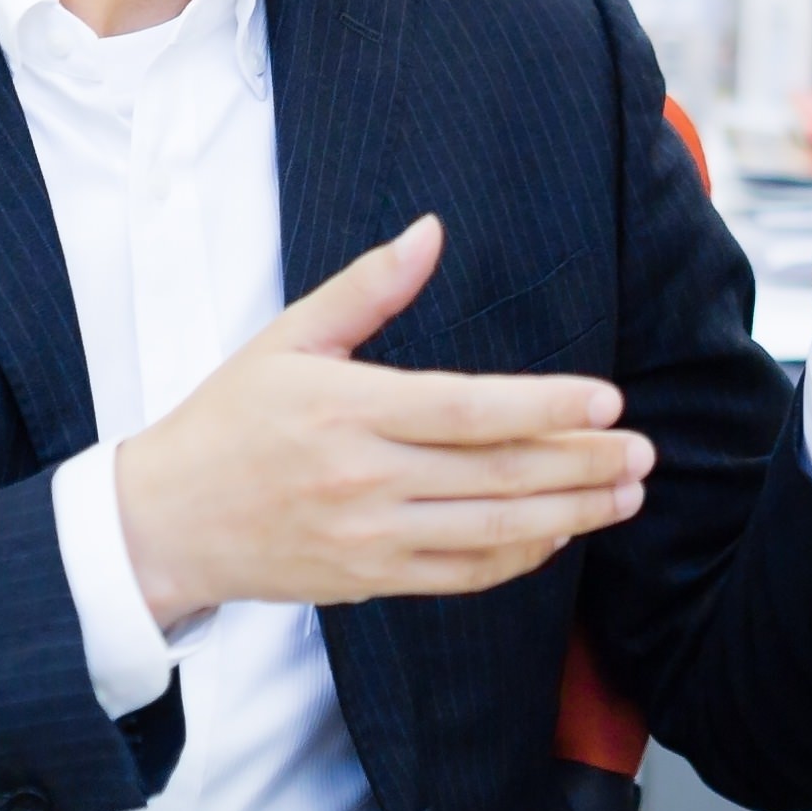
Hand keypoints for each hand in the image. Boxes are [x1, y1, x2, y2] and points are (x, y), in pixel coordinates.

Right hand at [114, 215, 657, 633]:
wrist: (166, 523)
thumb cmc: (228, 421)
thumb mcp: (288, 338)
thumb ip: (368, 286)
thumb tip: (432, 230)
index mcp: (349, 408)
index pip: (471, 409)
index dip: (548, 406)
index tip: (607, 400)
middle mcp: (365, 477)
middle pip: (498, 473)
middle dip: (584, 464)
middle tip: (644, 453)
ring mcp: (371, 537)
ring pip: (493, 529)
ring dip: (572, 514)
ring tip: (626, 496)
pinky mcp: (371, 581)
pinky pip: (464, 575)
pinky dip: (519, 556)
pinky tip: (559, 531)